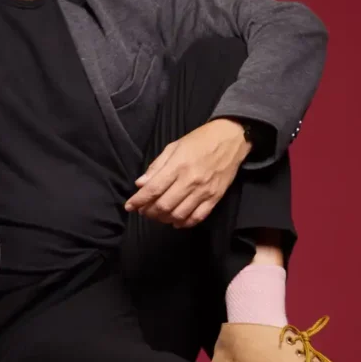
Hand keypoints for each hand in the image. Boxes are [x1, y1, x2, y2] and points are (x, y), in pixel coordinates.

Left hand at [124, 119, 251, 228]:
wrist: (231, 138)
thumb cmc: (200, 140)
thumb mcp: (174, 146)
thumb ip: (156, 166)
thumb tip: (140, 184)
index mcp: (178, 165)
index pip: (153, 189)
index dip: (138, 200)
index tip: (129, 206)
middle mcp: (190, 180)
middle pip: (164, 205)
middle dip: (149, 212)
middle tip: (144, 211)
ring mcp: (204, 191)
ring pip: (179, 214)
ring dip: (165, 219)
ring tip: (159, 215)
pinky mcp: (215, 198)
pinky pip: (198, 217)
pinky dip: (185, 223)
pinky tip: (176, 221)